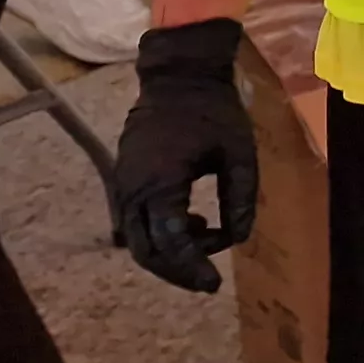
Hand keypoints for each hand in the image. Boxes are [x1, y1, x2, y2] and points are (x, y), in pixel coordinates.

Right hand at [110, 20, 256, 292]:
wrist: (178, 77)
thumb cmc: (214, 111)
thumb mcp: (240, 152)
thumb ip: (240, 197)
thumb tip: (239, 238)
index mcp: (160, 184)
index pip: (171, 243)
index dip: (192, 268)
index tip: (214, 285)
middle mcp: (132, 191)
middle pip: (147, 251)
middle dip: (177, 270)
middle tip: (208, 280)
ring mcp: (123, 186)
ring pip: (137, 240)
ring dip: (168, 252)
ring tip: (208, 240)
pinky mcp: (124, 181)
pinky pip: (135, 222)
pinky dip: (160, 234)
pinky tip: (194, 224)